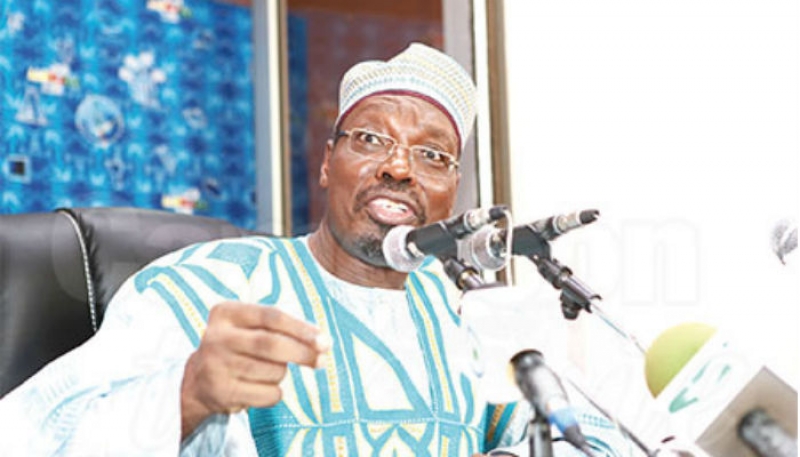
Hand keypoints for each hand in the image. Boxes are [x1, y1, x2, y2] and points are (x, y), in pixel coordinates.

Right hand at [180, 302, 330, 437]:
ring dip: (282, 373)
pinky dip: (275, 392)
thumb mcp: (250, 327)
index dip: (301, 328)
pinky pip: (268, 394)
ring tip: (267, 371)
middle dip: (302, 353)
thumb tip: (322, 344)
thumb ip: (283, 328)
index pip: (272, 316)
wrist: (198, 380)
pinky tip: (260, 387)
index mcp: (226, 312)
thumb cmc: (238, 346)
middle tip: (321, 360)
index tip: (324, 340)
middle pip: (272, 344)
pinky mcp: (222, 393)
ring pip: (273, 371)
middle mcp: (217, 337)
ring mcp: (216, 366)